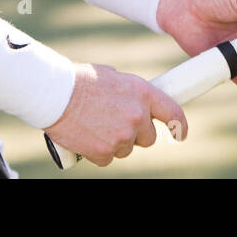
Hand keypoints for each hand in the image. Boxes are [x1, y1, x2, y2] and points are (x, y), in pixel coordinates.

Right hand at [44, 62, 185, 166]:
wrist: (55, 94)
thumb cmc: (82, 81)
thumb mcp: (115, 78)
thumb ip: (131, 94)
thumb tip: (136, 104)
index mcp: (143, 93)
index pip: (172, 112)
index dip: (179, 125)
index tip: (180, 133)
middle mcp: (137, 116)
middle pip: (148, 138)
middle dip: (136, 134)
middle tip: (116, 124)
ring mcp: (122, 136)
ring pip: (126, 149)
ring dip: (115, 142)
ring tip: (96, 125)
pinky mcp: (104, 152)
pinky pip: (107, 158)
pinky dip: (98, 151)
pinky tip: (87, 136)